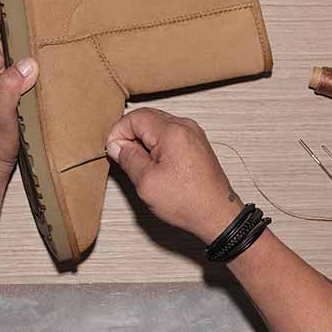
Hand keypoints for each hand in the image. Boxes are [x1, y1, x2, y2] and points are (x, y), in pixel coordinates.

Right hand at [106, 109, 242, 243]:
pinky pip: (170, 133)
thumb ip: (128, 159)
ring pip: (158, 124)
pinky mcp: (196, 143)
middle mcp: (185, 126)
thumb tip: (116, 145)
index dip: (119, 132)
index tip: (114, 150)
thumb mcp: (147, 183)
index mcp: (172, 132)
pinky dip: (157, 143)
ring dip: (144, 139)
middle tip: (123, 156)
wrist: (217, 215)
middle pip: (147, 117)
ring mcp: (193, 133)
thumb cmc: (188, 202)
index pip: (135, 117)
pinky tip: (155, 164)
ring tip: (140, 163)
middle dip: (130, 134)